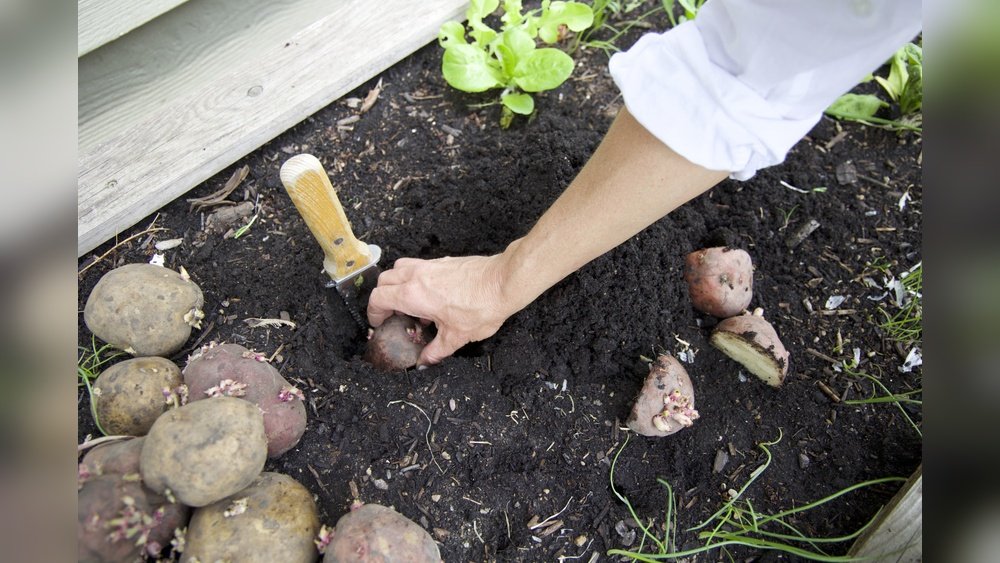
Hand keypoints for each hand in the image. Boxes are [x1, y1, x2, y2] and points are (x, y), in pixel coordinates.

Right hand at [367, 254, 515, 365]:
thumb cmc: (481, 306)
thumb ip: (436, 351)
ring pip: (399, 268)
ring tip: (410, 303)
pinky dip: (415, 278)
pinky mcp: (443, 262)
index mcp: (413, 295)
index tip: (379, 323)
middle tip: (392, 315)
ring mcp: (429, 265)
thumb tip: (424, 362)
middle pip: (384, 281)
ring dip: (396, 284)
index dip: (373, 312)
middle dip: (382, 298)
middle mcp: (416, 276)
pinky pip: (418, 266)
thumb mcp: (456, 337)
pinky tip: (431, 296)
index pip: (378, 298)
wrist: (504, 282)